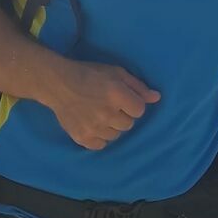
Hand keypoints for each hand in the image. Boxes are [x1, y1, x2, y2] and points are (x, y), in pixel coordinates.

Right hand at [44, 60, 160, 149]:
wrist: (60, 84)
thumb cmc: (91, 74)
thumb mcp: (117, 72)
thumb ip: (138, 86)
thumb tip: (157, 98)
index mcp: (117, 95)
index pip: (139, 110)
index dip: (134, 104)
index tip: (124, 98)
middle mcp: (107, 114)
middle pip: (129, 124)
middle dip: (124, 115)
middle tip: (111, 105)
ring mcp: (93, 128)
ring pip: (116, 135)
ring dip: (112, 126)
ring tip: (101, 113)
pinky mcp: (82, 138)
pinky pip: (101, 145)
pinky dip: (100, 137)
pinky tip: (94, 124)